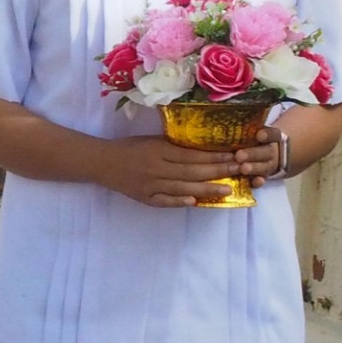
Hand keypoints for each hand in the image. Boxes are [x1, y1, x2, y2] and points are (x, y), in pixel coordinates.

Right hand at [91, 135, 251, 208]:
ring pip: (183, 187)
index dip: (214, 156)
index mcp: (159, 150)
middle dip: (218, 171)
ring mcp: (151, 185)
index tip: (234, 156)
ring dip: (207, 189)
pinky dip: (180, 201)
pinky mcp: (145, 198)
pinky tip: (195, 202)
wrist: (102, 163)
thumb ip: (173, 146)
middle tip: (239, 172)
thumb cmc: (129, 148)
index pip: (192, 155)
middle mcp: (156, 168)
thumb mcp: (151, 140)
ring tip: (227, 190)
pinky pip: (165, 201)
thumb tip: (202, 150)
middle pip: (192, 171)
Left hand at [233, 124, 286, 187]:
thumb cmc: (250, 140)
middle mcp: (270, 151)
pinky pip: (262, 179)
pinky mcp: (263, 176)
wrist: (268, 154)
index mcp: (269, 137)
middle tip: (239, 155)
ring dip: (254, 168)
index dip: (267, 135)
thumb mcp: (250, 132)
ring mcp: (268, 164)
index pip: (273, 134)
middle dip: (253, 154)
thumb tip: (219, 120)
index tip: (259, 135)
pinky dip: (259, 181)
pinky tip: (255, 182)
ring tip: (243, 168)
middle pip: (265, 151)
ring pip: (264, 166)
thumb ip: (242, 130)